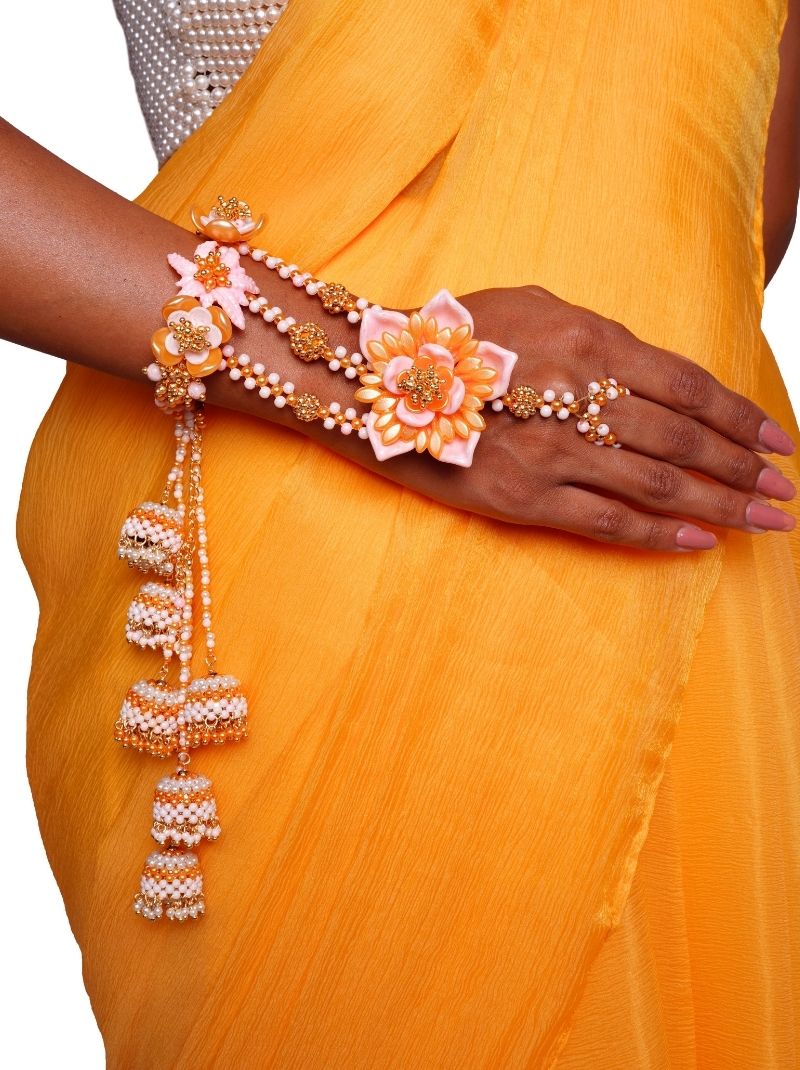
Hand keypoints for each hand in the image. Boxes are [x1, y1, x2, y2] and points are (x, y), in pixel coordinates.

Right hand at [368, 286, 795, 550]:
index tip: (776, 440)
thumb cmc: (456, 334)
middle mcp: (578, 397)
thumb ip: (599, 335)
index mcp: (587, 342)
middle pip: (683, 441)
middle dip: (743, 468)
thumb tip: (652, 371)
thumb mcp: (534, 305)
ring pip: (656, 485)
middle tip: (783, 490)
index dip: (739, 416)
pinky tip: (697, 543)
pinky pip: (605, 522)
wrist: (377, 378)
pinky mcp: (522, 497)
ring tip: (761, 519)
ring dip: (719, 505)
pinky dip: (657, 536)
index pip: (687, 386)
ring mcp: (551, 452)